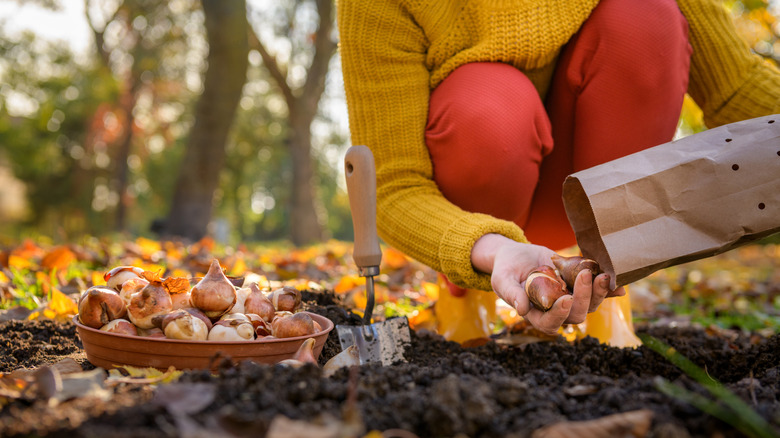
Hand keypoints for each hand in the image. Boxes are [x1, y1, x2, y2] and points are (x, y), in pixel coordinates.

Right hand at [471, 234, 621, 334]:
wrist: (517, 256)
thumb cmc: (505, 270)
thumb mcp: (502, 279)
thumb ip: (511, 293)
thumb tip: (522, 309)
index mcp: (535, 314)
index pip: (549, 323)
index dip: (560, 315)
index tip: (566, 299)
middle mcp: (556, 310)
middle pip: (575, 315)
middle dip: (584, 298)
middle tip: (585, 276)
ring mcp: (569, 298)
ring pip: (589, 305)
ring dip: (598, 293)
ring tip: (602, 275)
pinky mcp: (578, 286)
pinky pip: (597, 292)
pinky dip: (609, 290)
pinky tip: (619, 287)